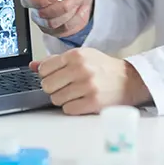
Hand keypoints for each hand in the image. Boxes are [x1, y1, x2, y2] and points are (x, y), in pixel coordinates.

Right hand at [22, 0, 93, 38]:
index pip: (28, 1)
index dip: (42, 0)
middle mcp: (36, 10)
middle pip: (43, 14)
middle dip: (63, 5)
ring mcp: (45, 23)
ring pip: (54, 24)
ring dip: (70, 11)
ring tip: (76, 1)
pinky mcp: (56, 32)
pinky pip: (65, 29)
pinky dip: (76, 18)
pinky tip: (78, 10)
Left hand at [29, 48, 151, 114]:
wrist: (130, 80)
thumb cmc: (104, 68)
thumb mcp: (82, 57)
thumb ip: (57, 61)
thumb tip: (33, 65)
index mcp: (77, 55)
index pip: (44, 69)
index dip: (47, 75)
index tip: (56, 76)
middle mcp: (81, 69)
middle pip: (47, 85)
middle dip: (54, 88)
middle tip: (66, 86)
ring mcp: (87, 86)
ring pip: (56, 99)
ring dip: (63, 99)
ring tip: (75, 94)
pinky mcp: (92, 102)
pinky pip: (68, 109)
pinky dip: (72, 107)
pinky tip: (81, 101)